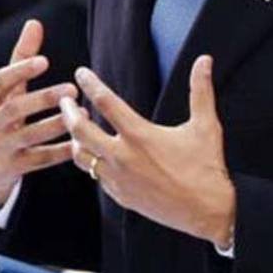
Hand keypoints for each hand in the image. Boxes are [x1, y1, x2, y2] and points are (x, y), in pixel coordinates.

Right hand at [0, 20, 78, 204]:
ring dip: (55, 124)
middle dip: (43, 98)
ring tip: (81, 113)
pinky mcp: (9, 170)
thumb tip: (34, 23)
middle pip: (15, 109)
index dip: (20, 71)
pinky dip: (58, 153)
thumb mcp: (4, 94)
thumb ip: (20, 60)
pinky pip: (37, 161)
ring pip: (27, 136)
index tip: (45, 61)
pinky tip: (78, 144)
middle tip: (71, 88)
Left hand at [59, 55, 235, 246]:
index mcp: (140, 135)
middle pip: (80, 130)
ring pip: (81, 156)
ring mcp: (118, 179)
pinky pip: (95, 176)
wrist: (208, 211)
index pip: (105, 102)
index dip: (90, 83)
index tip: (81, 72)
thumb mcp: (205, 125)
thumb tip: (205, 60)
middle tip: (64, 100)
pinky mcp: (120, 196)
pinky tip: (95, 154)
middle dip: (67, 112)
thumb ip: (201, 89)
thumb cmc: (207, 167)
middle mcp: (123, 157)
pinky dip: (90, 162)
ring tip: (77, 127)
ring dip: (75, 139)